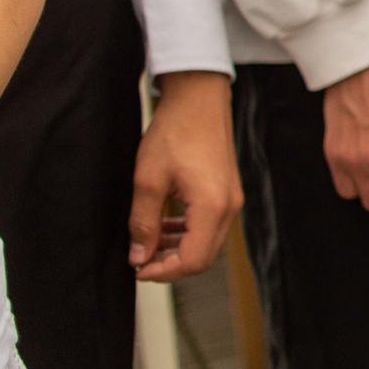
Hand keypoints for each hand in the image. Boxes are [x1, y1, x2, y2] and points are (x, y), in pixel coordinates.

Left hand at [130, 71, 242, 282]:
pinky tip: (166, 224)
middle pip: (202, 257)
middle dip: (169, 264)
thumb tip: (139, 256)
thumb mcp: (147, 180)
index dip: (162, 272)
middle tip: (140, 260)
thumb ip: (142, 223)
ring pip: (206, 243)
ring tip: (148, 242)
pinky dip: (188, 232)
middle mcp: (229, 207)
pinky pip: (209, 225)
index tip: (137, 269)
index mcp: (212, 206)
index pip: (192, 261)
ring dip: (177, 248)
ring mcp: (231, 199)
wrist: (198, 97)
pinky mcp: (227, 191)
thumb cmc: (176, 130)